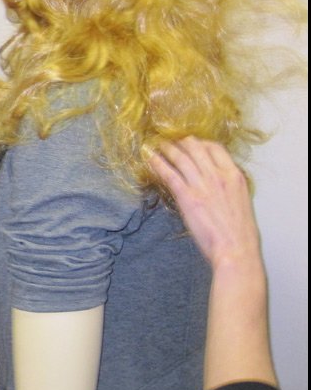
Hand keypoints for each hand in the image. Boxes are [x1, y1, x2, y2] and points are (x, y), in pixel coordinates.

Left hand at [149, 136, 260, 269]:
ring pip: (180, 157)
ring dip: (166, 148)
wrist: (236, 249)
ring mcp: (202, 185)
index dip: (200, 142)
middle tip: (169, 139)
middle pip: (196, 147)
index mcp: (234, 176)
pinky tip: (149, 158)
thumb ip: (227, 187)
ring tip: (156, 144)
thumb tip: (215, 183)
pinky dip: (157, 163)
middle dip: (180, 141)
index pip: (216, 148)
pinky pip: (169, 174)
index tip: (191, 142)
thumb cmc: (239, 233)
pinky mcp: (187, 196)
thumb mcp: (240, 201)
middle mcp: (218, 175)